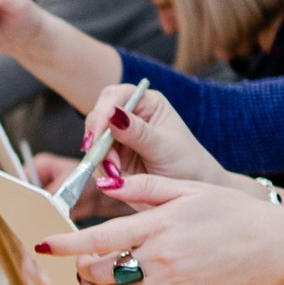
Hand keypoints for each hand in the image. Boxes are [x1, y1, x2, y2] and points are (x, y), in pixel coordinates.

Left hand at [35, 175, 283, 284]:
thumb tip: (107, 181)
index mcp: (160, 225)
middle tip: (76, 260)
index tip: (42, 244)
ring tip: (88, 279)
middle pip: (101, 271)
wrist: (272, 247)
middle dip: (79, 267)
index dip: (66, 244)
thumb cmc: (232, 213)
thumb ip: (144, 184)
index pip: (100, 238)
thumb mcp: (187, 187)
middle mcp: (161, 258)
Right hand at [79, 79, 224, 189]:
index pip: (115, 96)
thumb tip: (113, 114)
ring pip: (93, 142)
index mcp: (147, 102)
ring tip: (118, 174)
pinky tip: (116, 177)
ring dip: (99, 159)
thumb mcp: (163, 146)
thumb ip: (137, 132)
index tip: (96, 136)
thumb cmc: (186, 162)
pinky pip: (96, 160)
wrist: (189, 187)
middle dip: (98, 141)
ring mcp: (119, 136)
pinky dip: (101, 169)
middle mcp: (130, 115)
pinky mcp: (113, 155)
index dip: (102, 113)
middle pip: (98, 118)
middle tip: (106, 161)